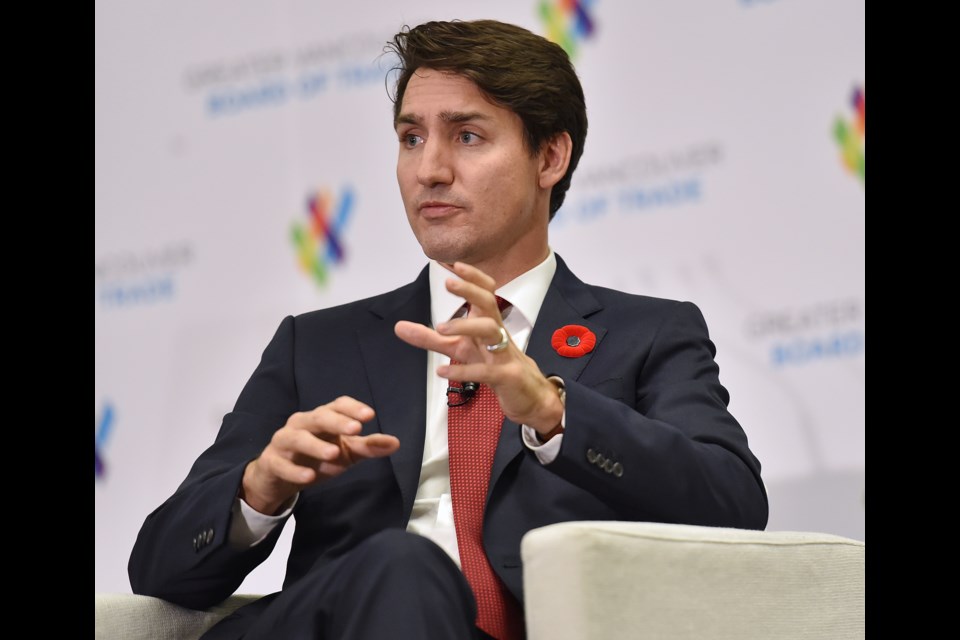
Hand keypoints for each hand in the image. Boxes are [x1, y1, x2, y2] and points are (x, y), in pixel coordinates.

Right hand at [241, 396, 399, 514]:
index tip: (370, 415)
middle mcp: (302, 424)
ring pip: (297, 438)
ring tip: (334, 454)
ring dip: (315, 445)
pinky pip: (281, 464)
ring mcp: (284, 441)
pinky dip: (294, 470)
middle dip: (337, 422)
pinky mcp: (272, 462)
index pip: (337, 405)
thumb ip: (368, 447)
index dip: (352, 408)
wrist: (279, 477)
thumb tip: (395, 442)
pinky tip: (309, 478)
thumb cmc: (317, 459)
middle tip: (356, 429)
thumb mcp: (346, 453)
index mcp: (322, 418)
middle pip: (318, 417)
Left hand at [394, 262, 562, 434]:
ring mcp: (504, 354)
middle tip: (448, 283)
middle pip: (488, 302)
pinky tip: (443, 371)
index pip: (484, 291)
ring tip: (441, 327)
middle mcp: (497, 332)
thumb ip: (429, 338)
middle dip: (470, 290)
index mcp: (487, 322)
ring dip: (466, 325)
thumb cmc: (494, 364)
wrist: (527, 394)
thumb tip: (399, 327)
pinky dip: (464, 370)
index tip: (452, 263)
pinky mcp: (506, 376)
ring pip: (490, 330)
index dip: (471, 276)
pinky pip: (486, 371)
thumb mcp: (458, 349)